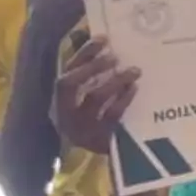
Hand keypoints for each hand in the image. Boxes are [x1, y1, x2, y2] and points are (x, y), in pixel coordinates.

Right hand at [51, 34, 139, 155]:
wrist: (114, 159)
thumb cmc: (99, 121)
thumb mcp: (89, 97)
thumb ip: (87, 71)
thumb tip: (88, 35)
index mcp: (60, 101)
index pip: (65, 72)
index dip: (82, 55)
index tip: (103, 39)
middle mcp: (63, 114)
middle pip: (68, 85)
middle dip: (90, 67)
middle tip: (114, 56)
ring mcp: (80, 128)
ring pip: (93, 99)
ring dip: (115, 80)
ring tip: (134, 70)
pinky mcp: (99, 139)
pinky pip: (112, 115)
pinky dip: (124, 99)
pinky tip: (135, 88)